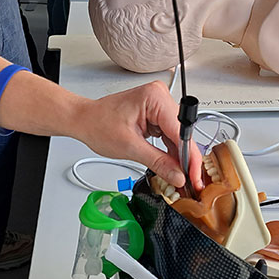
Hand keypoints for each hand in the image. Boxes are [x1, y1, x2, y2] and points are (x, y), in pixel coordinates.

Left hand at [76, 81, 203, 191]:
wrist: (85, 120)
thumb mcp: (129, 148)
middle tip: (190, 182)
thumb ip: (158, 163)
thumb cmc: (98, 124)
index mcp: (154, 97)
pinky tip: (173, 165)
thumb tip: (178, 176)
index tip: (194, 177)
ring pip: (178, 136)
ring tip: (180, 176)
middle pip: (182, 133)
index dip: (190, 157)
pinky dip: (171, 151)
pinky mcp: (156, 114)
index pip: (181, 131)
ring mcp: (159, 104)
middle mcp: (160, 97)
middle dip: (186, 159)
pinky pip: (170, 134)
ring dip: (179, 157)